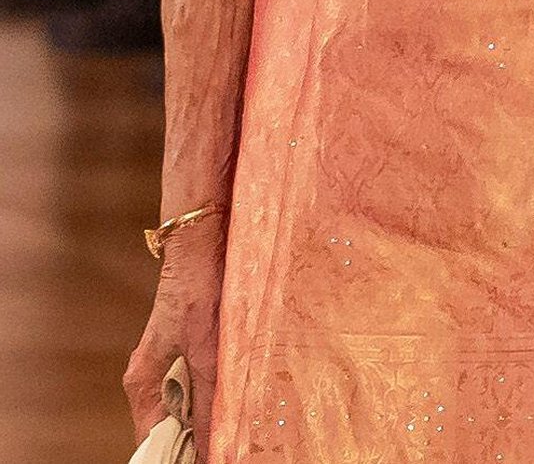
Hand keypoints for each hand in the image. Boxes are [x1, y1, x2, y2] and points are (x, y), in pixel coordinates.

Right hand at [124, 224, 224, 460]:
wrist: (201, 243)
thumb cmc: (198, 289)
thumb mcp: (206, 349)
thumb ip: (207, 398)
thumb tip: (214, 442)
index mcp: (143, 383)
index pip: (153, 441)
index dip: (179, 457)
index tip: (211, 459)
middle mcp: (151, 380)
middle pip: (171, 429)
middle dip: (198, 440)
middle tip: (230, 443)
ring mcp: (169, 366)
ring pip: (188, 409)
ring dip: (210, 418)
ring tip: (237, 425)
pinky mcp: (187, 352)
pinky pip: (200, 387)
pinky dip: (216, 395)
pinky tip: (239, 396)